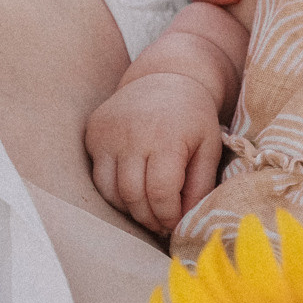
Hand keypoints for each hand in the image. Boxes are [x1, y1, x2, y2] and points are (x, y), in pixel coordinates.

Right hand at [86, 73, 222, 233]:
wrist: (166, 77)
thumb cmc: (193, 118)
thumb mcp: (209, 148)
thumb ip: (200, 186)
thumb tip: (184, 221)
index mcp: (165, 137)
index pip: (160, 193)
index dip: (167, 216)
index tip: (175, 224)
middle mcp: (132, 134)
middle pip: (133, 196)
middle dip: (148, 219)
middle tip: (161, 225)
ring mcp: (108, 133)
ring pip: (110, 191)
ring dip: (130, 210)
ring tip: (148, 211)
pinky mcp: (93, 133)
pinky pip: (99, 177)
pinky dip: (114, 192)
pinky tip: (133, 192)